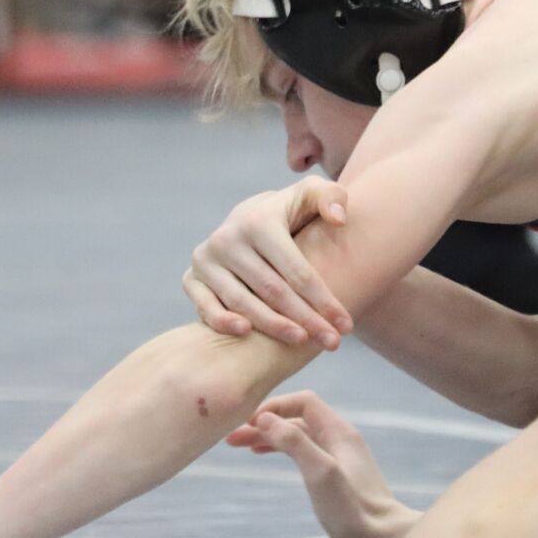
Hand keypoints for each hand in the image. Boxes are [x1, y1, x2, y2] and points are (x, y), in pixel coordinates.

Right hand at [183, 177, 353, 348]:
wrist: (249, 219)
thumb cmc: (291, 212)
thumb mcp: (312, 194)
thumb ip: (332, 197)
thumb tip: (339, 219)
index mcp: (260, 221)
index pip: (297, 270)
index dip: (324, 300)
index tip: (346, 325)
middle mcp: (228, 239)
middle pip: (273, 290)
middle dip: (306, 319)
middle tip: (333, 342)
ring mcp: (206, 260)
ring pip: (242, 303)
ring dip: (274, 327)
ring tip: (303, 342)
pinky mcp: (191, 277)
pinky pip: (206, 307)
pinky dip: (224, 323)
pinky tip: (249, 335)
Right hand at [229, 391, 419, 537]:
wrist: (381, 537)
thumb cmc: (352, 508)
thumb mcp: (320, 472)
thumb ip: (295, 442)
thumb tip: (265, 417)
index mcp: (339, 431)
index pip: (304, 401)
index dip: (275, 406)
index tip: (248, 422)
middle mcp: (339, 438)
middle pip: (297, 418)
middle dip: (265, 423)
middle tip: (231, 437)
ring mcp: (338, 455)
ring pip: (298, 434)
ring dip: (270, 435)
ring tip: (240, 445)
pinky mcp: (335, 472)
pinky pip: (304, 449)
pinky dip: (282, 448)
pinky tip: (266, 454)